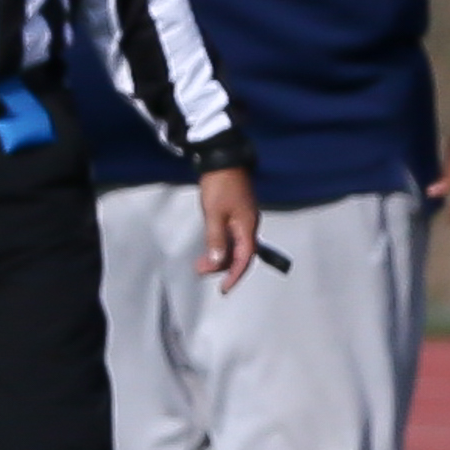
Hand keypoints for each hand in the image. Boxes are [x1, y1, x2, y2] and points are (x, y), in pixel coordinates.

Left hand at [197, 165, 259, 290]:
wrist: (222, 160)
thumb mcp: (214, 213)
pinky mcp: (236, 213)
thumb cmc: (219, 185)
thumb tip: (218, 262)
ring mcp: (243, 219)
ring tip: (200, 263)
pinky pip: (231, 236)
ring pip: (235, 246)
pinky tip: (210, 247)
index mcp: (247, 227)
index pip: (244, 259)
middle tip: (200, 271)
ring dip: (220, 256)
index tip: (224, 289)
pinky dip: (221, 245)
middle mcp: (249, 226)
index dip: (234, 276)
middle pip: (240, 255)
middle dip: (223, 267)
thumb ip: (216, 238)